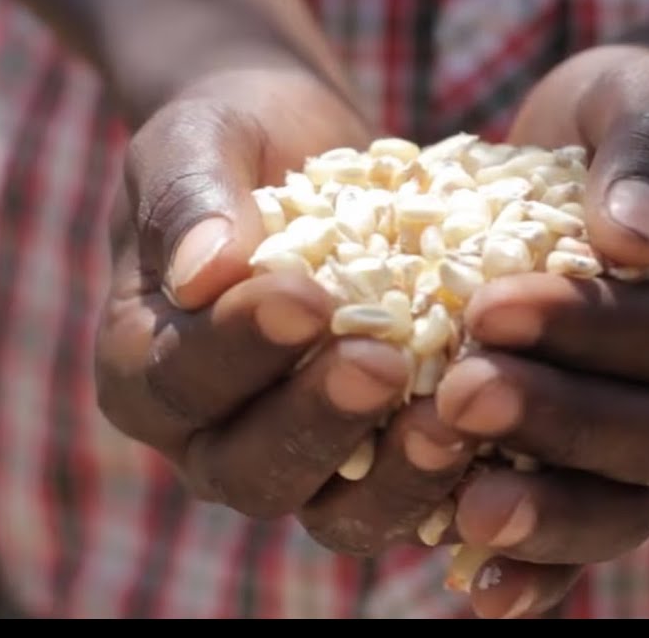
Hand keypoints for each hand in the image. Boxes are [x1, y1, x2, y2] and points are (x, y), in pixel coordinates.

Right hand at [93, 65, 477, 555]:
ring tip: (451, 417)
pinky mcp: (374, 463)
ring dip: (393, 475)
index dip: (239, 348)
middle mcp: (210, 437)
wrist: (300, 152)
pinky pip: (410, 498)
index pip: (180, 379)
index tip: (303, 296)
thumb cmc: (232, 139)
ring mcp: (297, 462)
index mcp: (143, 370)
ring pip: (334, 509)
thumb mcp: (197, 141)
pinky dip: (453, 482)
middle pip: (250, 468)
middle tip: (381, 363)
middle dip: (317, 420)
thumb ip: (188, 197)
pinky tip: (505, 436)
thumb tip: (201, 272)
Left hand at [434, 45, 648, 617]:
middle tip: (455, 398)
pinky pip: (592, 532)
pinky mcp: (619, 472)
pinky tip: (479, 589)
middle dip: (556, 422)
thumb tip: (635, 238)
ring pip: (630, 504)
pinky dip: (544, 571)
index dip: (586, 330)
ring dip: (549, 515)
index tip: (486, 309)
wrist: (615, 165)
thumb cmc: (632, 119)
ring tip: (464, 513)